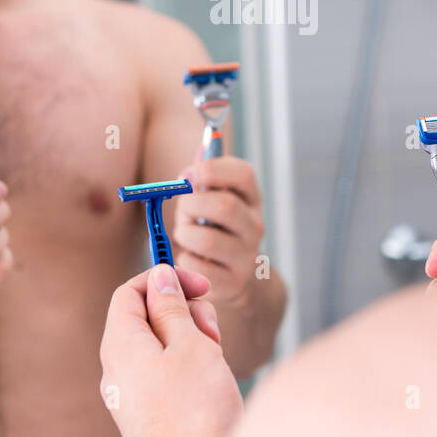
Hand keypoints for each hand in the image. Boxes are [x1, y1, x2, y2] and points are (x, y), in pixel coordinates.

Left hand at [100, 263, 243, 436]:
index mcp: (120, 345)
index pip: (128, 292)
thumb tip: (159, 278)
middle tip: (210, 328)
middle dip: (183, 312)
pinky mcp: (147, 410)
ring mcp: (130, 393)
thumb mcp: (191, 344)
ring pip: (158, 345)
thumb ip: (172, 306)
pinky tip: (208, 379)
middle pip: (145, 317)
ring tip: (214, 357)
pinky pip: (162, 372)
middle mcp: (117, 368)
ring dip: (189, 339)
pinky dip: (186, 364)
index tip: (198, 283)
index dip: (163, 279)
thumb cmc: (197, 410)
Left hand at [171, 158, 264, 306]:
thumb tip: (198, 153)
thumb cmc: (214, 229)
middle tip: (182, 209)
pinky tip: (189, 257)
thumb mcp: (212, 199)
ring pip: (208, 239)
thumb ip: (203, 176)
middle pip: (225, 206)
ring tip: (184, 235)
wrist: (236, 278)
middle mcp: (254, 225)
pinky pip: (198, 267)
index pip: (243, 174)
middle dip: (192, 204)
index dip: (213, 169)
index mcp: (250, 198)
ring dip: (185, 234)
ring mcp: (247, 256)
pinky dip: (185, 260)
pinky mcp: (233, 282)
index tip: (190, 174)